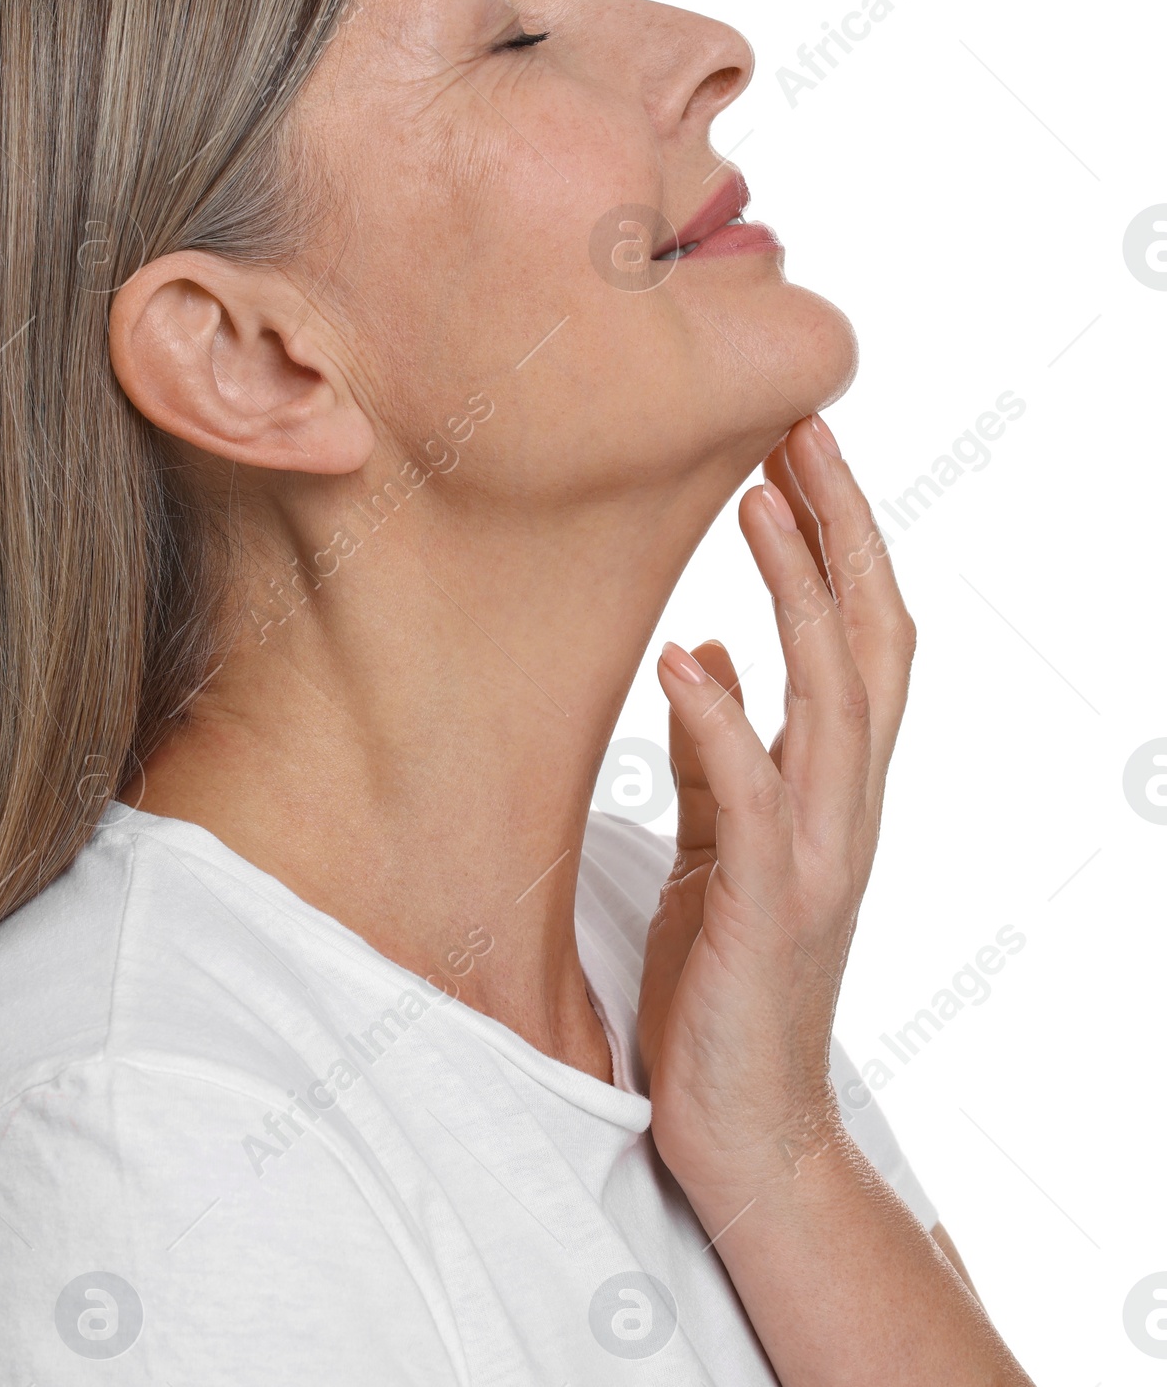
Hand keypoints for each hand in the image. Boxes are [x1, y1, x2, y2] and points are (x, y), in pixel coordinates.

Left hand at [635, 414, 915, 1213]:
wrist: (742, 1124)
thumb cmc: (724, 978)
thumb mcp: (720, 845)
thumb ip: (721, 756)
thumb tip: (706, 660)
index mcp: (830, 783)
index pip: (856, 633)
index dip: (838, 536)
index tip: (797, 445)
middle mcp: (843, 806)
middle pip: (868, 640)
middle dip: (839, 529)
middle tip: (797, 426)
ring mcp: (814, 857)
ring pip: (832, 702)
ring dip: (796, 596)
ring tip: (753, 503)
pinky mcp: (764, 910)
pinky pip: (749, 805)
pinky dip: (720, 729)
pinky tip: (682, 663)